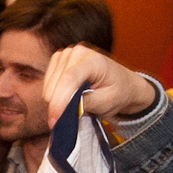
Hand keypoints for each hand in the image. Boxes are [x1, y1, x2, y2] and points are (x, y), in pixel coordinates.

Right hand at [42, 44, 156, 121]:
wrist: (124, 85)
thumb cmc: (119, 92)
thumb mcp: (107, 102)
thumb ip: (86, 102)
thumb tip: (67, 107)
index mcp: (93, 60)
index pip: (69, 78)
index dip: (59, 101)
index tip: (55, 120)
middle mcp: (77, 52)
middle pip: (56, 82)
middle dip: (57, 105)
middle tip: (66, 120)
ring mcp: (67, 54)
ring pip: (49, 83)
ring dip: (56, 100)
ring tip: (73, 106)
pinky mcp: (59, 60)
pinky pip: (48, 82)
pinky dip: (54, 94)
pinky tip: (67, 98)